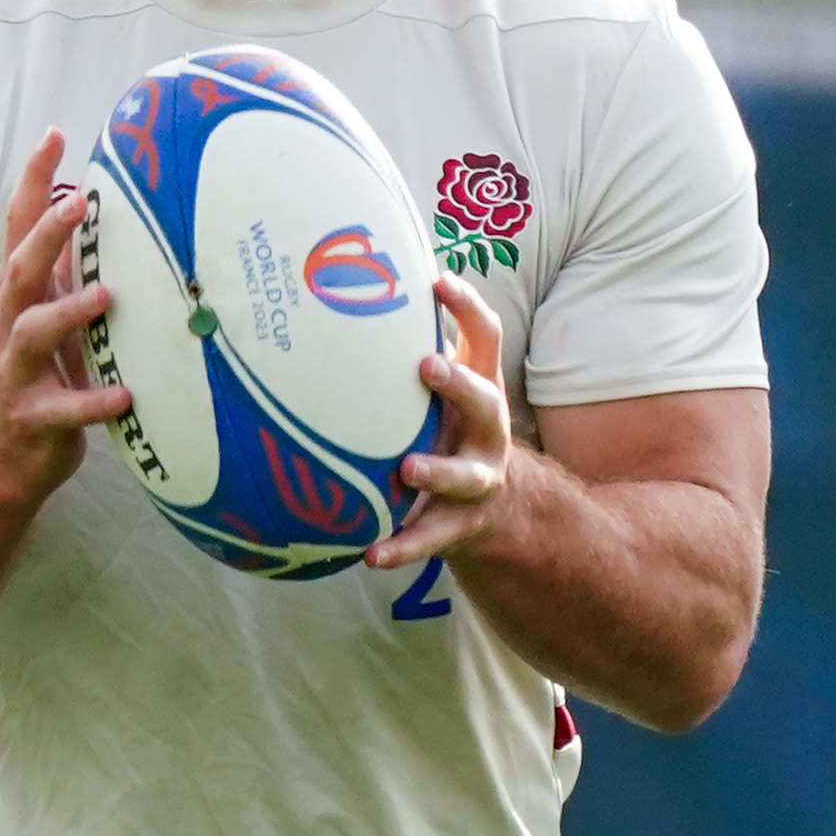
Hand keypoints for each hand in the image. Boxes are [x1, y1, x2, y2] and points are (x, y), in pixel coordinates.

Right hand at [0, 129, 130, 499]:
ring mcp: (17, 374)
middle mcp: (10, 327)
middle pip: (19, 270)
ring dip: (66, 313)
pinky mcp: (34, 420)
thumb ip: (74, 274)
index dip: (33, 182)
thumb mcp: (55, 319)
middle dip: (44, 234)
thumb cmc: (41, 377)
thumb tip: (111, 218)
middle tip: (76, 202)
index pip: (19, 228)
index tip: (54, 135)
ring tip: (105, 295)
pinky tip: (125, 395)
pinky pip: (63, 410)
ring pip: (30, 334)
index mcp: (20, 298)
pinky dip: (93, 402)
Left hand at [368, 272, 513, 567]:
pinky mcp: (459, 526)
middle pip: (486, 401)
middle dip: (459, 385)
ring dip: (437, 471)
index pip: (487, 337)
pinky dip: (402, 548)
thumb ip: (409, 350)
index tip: (437, 280)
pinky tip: (371, 555)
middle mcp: (488, 430)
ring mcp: (478, 479)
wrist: (491, 509)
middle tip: (428, 366)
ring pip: (464, 476)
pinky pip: (430, 539)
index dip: (468, 307)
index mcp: (482, 387)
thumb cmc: (446, 427)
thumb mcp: (444, 390)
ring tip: (407, 470)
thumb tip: (344, 289)